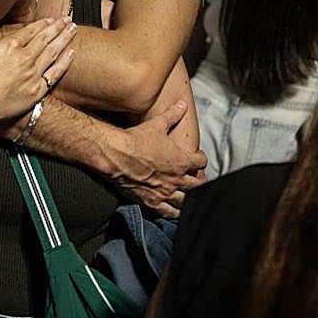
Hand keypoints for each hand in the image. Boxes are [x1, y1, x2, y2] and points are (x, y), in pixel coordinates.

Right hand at [0, 18, 76, 127]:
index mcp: (9, 46)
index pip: (31, 30)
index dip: (43, 23)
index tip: (51, 19)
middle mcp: (25, 58)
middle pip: (46, 38)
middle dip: (58, 27)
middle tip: (68, 19)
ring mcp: (33, 75)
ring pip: (54, 52)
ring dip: (65, 39)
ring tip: (73, 29)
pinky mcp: (37, 91)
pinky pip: (55, 73)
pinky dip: (65, 62)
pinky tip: (71, 53)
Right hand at [109, 101, 206, 218]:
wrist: (117, 155)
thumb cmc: (137, 139)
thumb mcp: (157, 124)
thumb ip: (172, 115)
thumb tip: (182, 105)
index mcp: (181, 161)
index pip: (200, 162)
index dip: (201, 159)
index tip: (198, 158)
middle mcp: (176, 179)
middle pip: (198, 185)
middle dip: (200, 182)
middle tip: (198, 180)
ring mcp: (165, 192)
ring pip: (186, 201)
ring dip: (191, 199)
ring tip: (192, 198)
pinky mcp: (152, 202)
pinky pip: (169, 212)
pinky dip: (175, 213)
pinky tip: (176, 212)